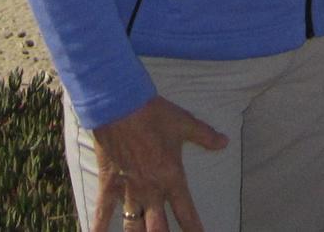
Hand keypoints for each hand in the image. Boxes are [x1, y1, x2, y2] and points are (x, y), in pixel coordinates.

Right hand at [90, 94, 228, 231]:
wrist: (119, 104)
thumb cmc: (153, 113)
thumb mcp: (184, 123)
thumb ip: (205, 136)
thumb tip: (225, 142)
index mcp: (171, 177)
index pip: (186, 213)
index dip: (194, 230)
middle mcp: (150, 190)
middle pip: (159, 228)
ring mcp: (128, 189)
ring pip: (133, 225)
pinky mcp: (109, 183)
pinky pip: (102, 210)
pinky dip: (98, 227)